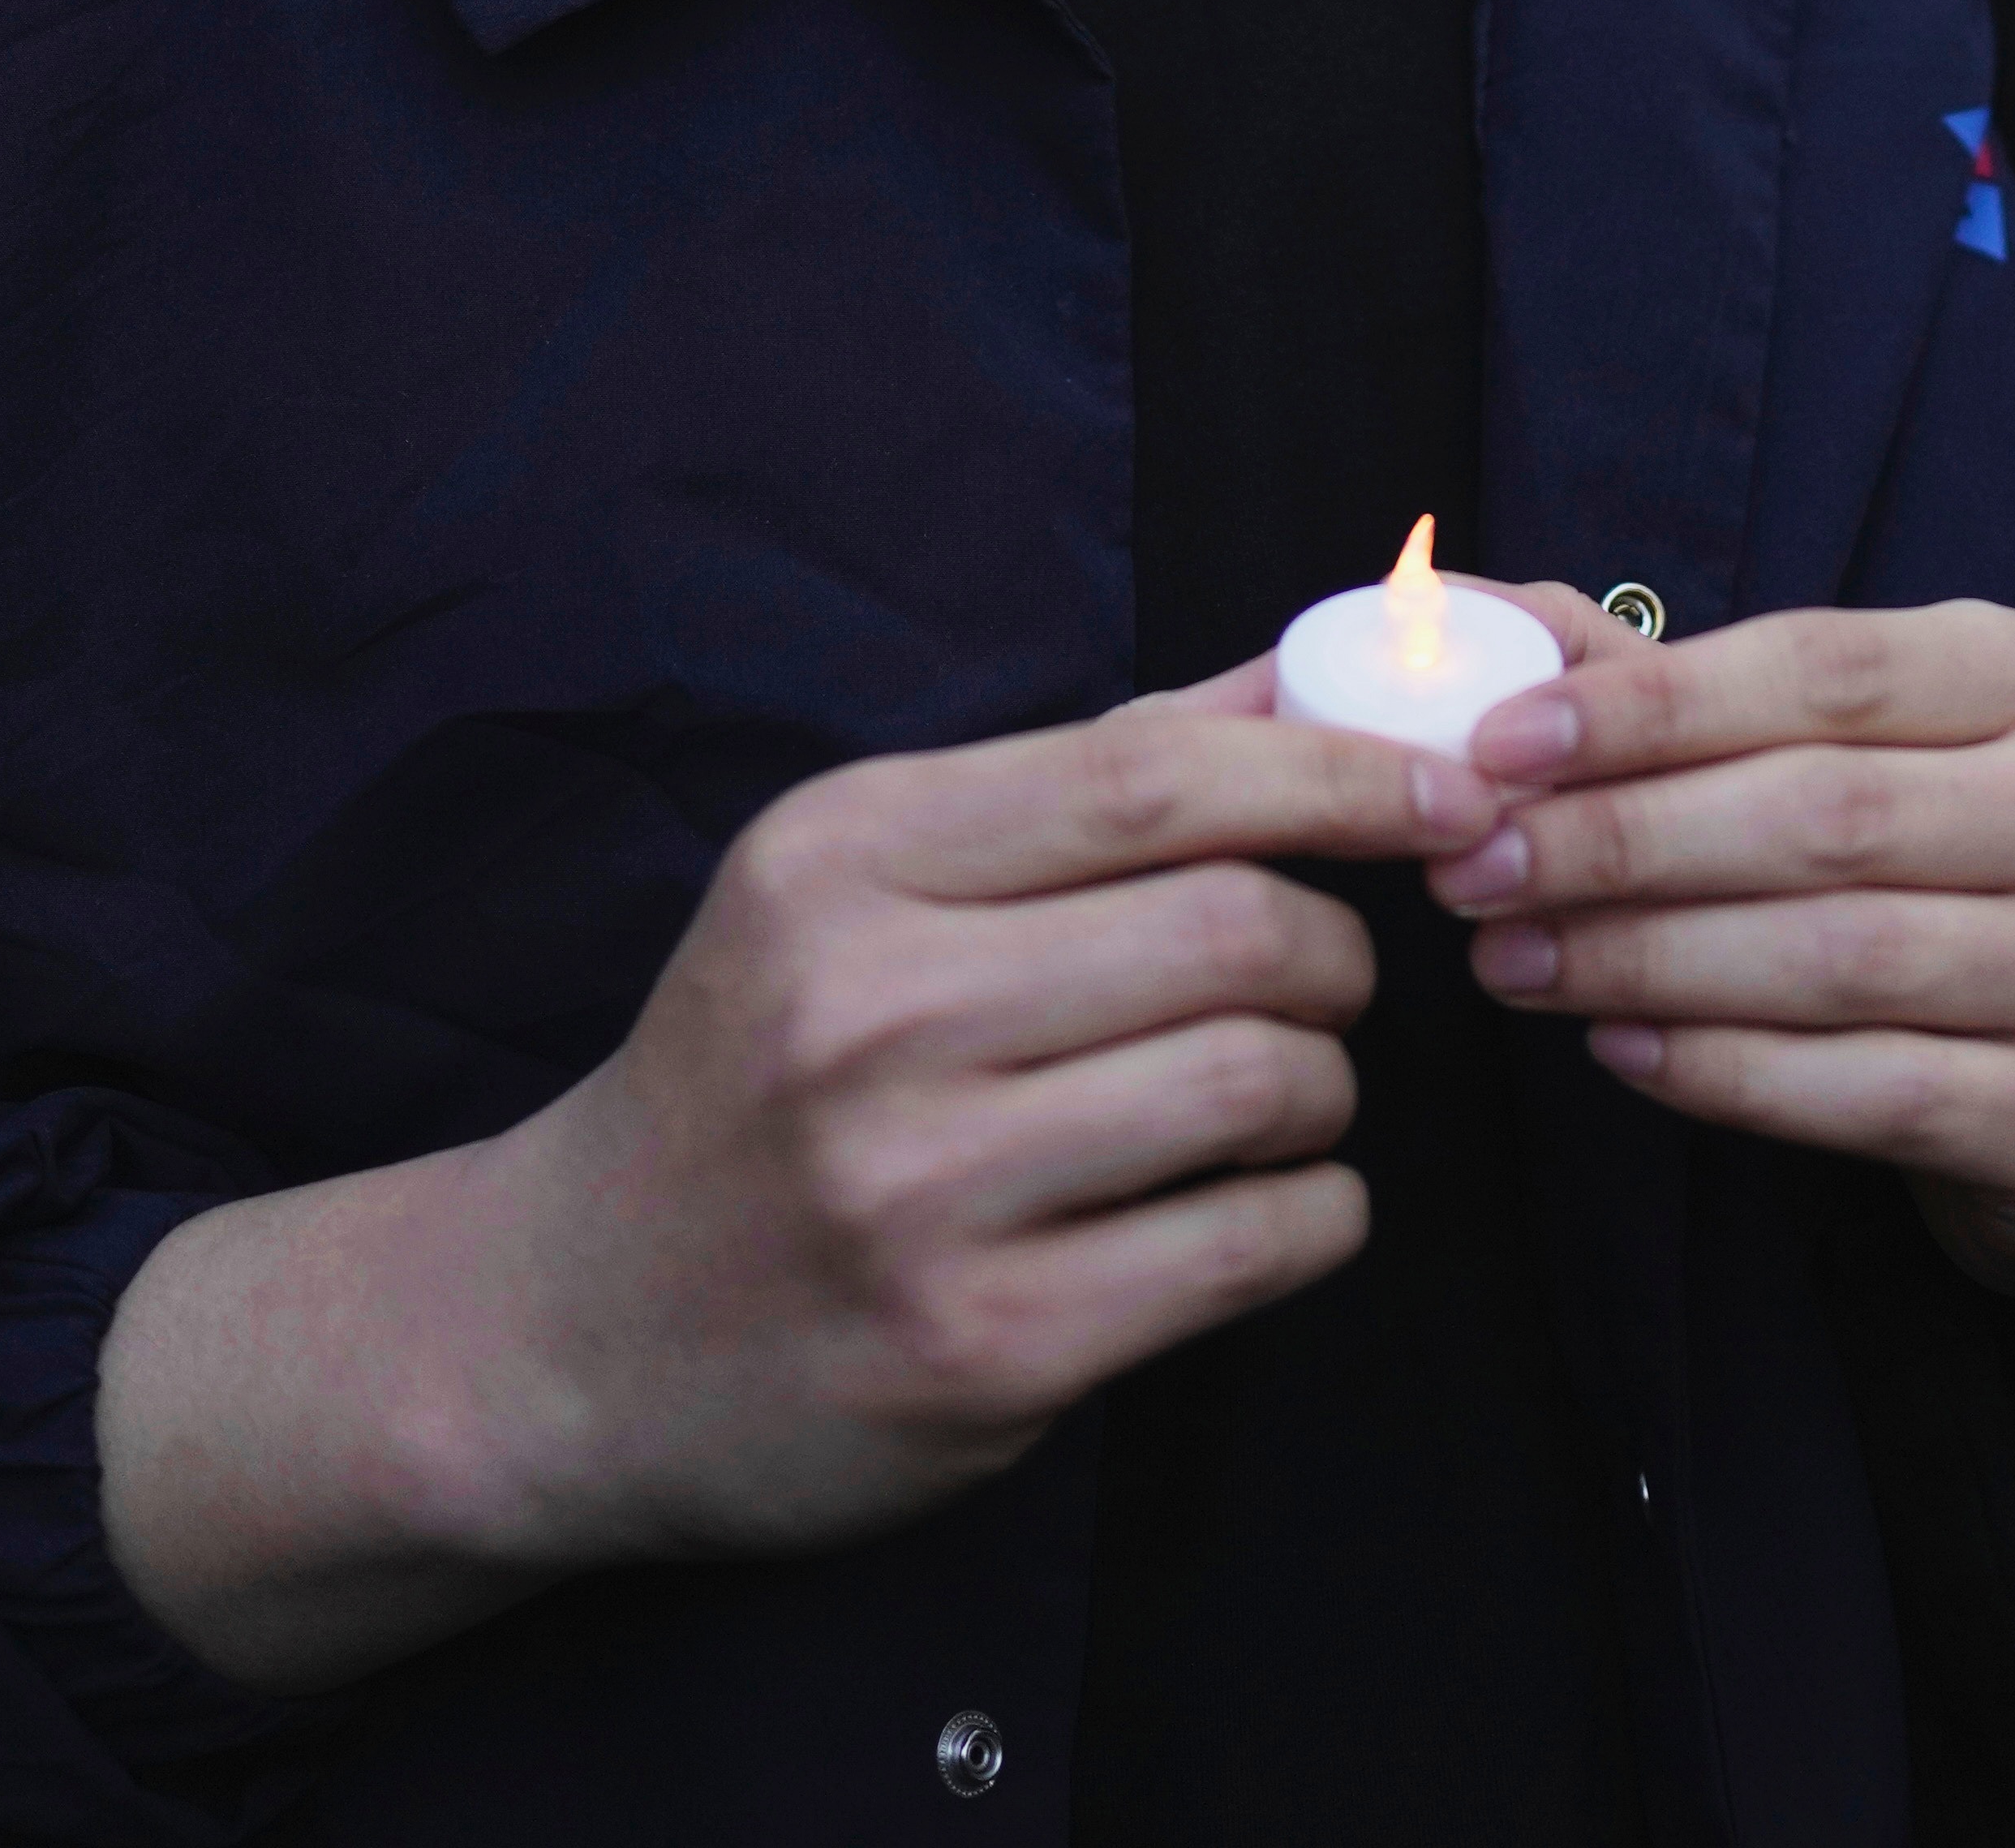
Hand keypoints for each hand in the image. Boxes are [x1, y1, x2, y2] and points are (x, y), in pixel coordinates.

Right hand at [100, 690, 1496, 1688]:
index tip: (1449, 792)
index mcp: (843, 857)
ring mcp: (916, 1191)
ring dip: (1324, 1088)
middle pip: (1236, 927)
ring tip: (1276, 1095)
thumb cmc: (761, 1069)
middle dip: (1336, 951)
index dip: (1341, 775)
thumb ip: (1095, 774)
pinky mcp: (977, 1349)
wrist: (565, 1330)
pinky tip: (1263, 1205)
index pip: (1157, 776)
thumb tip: (1322, 665)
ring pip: (1261, 1083)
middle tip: (1320, 982)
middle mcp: (867, 1011)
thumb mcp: (869, 882)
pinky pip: (1250, 1245)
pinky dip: (1312, 1214)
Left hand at [1434, 596, 2014, 1318]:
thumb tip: (1466, 615)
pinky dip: (1725, 1070)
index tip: (1493, 746)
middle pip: (1822, 813)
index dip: (1650, 705)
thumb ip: (1666, 689)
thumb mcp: (1837, 755)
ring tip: (1509, 961)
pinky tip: (1619, 1050)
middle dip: (1620, 841)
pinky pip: (1868, 1089)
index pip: (1822, 666)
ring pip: (1838, 957)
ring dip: (1645, 960)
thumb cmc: (1928, 883)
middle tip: (1472, 871)